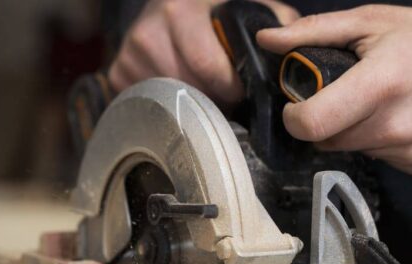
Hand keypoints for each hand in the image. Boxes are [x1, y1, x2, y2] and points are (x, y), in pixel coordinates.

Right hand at [109, 0, 298, 104]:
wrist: (167, 8)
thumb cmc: (210, 12)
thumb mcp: (241, 7)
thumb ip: (273, 23)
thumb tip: (293, 52)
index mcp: (181, 10)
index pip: (208, 65)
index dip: (230, 86)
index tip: (241, 91)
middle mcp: (149, 30)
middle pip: (188, 89)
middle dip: (212, 98)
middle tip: (224, 97)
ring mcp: (130, 54)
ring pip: (170, 100)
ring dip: (190, 104)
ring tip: (204, 93)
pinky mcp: (118, 72)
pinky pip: (149, 104)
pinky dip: (167, 105)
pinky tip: (179, 93)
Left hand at [257, 5, 411, 176]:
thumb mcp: (371, 22)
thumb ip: (314, 32)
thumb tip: (270, 41)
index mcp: (378, 86)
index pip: (311, 124)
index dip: (295, 117)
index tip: (299, 106)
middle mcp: (394, 126)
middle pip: (327, 140)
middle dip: (326, 120)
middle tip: (346, 95)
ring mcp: (409, 150)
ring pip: (352, 151)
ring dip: (353, 131)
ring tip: (377, 103)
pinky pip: (379, 159)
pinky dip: (379, 142)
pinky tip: (398, 118)